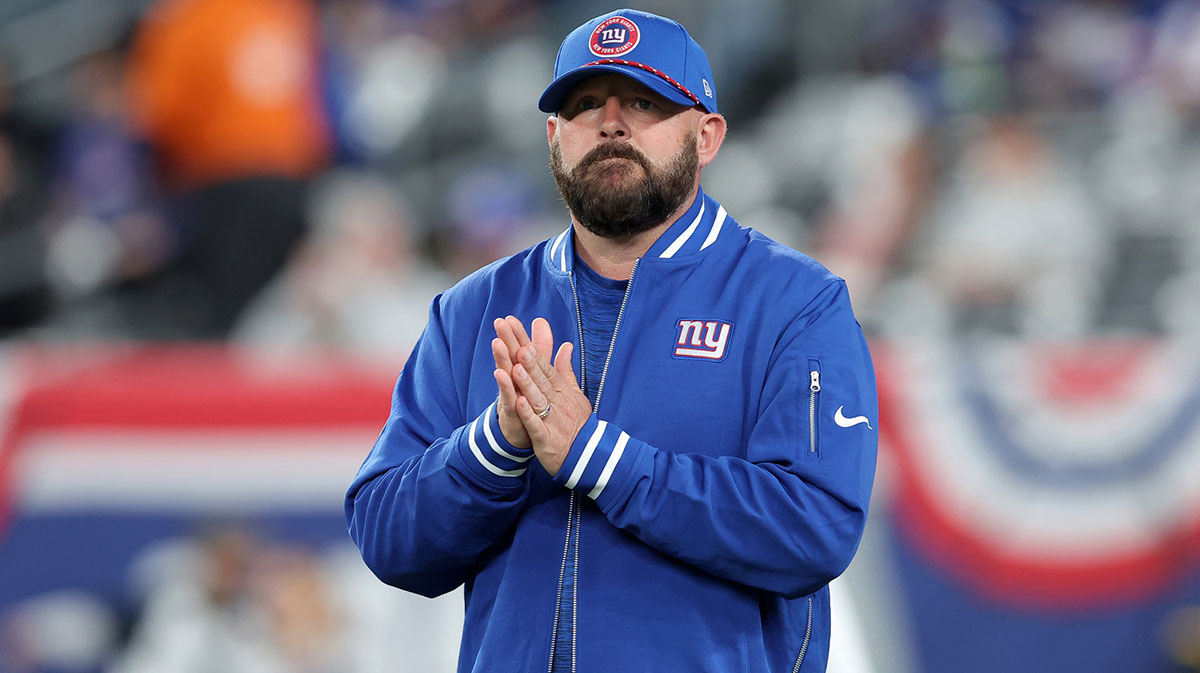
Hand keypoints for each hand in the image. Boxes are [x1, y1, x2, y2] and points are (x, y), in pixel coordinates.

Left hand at [498, 318, 590, 475]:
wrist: (588, 456)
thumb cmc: (578, 422)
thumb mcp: (574, 393)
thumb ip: (566, 370)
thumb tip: (565, 346)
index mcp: (561, 389)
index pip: (544, 363)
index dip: (530, 346)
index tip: (516, 329)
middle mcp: (557, 400)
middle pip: (540, 376)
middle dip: (527, 359)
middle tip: (515, 341)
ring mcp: (552, 419)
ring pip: (537, 398)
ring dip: (527, 383)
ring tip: (515, 367)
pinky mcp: (547, 439)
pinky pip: (537, 425)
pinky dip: (528, 414)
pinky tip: (518, 403)